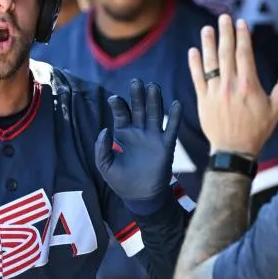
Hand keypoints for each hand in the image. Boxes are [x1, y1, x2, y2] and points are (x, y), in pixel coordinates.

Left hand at [95, 79, 182, 213]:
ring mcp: (153, 137)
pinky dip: (174, 116)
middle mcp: (139, 131)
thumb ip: (101, 148)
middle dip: (137, 95)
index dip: (118, 105)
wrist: (140, 197)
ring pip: (155, 114)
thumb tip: (105, 129)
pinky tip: (176, 104)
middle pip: (139, 108)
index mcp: (123, 134)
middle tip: (136, 82)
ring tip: (153, 86)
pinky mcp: (166, 146)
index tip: (114, 99)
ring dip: (154, 100)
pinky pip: (171, 129)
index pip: (121, 113)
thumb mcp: (104, 166)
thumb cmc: (121, 182)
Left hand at [188, 14, 277, 158]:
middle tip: (224, 18)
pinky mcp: (202, 100)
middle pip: (226, 53)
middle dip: (225, 33)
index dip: (242, 37)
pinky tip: (194, 51)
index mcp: (249, 85)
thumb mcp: (277, 109)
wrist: (234, 150)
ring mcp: (214, 92)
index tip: (241, 23)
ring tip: (208, 29)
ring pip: (210, 62)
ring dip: (208, 43)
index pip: (244, 54)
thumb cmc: (257, 130)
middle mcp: (230, 85)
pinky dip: (195, 63)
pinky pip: (197, 78)